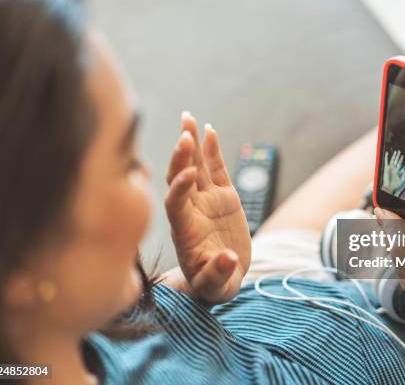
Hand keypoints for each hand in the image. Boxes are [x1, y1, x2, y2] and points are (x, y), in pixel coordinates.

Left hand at [164, 112, 250, 304]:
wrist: (222, 276)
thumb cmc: (213, 284)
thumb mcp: (215, 286)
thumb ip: (218, 274)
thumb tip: (228, 259)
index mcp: (185, 231)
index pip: (176, 203)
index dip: (180, 187)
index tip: (189, 174)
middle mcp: (191, 210)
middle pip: (180, 178)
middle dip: (181, 157)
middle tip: (185, 134)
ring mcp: (206, 201)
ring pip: (196, 167)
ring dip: (191, 144)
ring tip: (189, 119)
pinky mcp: (223, 197)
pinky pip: (216, 170)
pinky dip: (212, 151)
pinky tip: (209, 130)